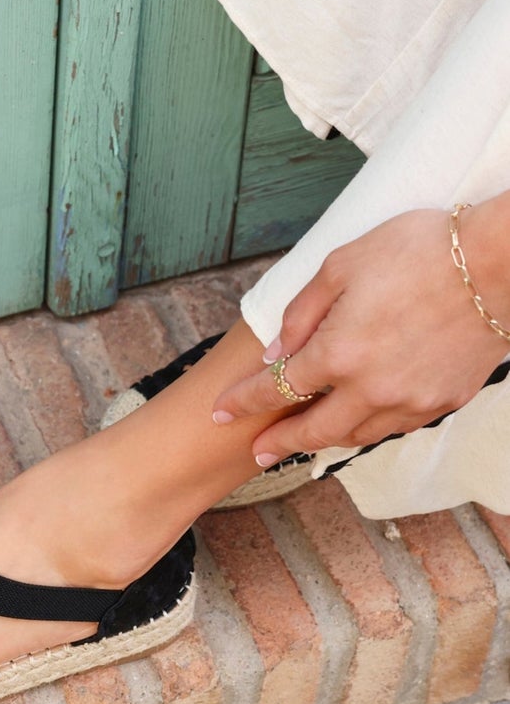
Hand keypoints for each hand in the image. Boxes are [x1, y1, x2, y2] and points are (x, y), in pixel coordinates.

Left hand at [212, 206, 509, 465]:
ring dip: (325, 439)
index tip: (221, 411)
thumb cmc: (419, 251)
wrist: (499, 264)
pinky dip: (368, 427)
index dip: (244, 402)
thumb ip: (302, 312)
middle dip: (280, 444)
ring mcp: (410, 402)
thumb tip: (275, 351)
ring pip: (356, 434)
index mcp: (338, 353)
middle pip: (314, 431)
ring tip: (305, 439)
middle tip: (258, 452)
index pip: (276, 389)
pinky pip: (395, 426)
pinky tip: (359, 421)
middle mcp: (371, 389)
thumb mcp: (342, 264)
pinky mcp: (443, 402)